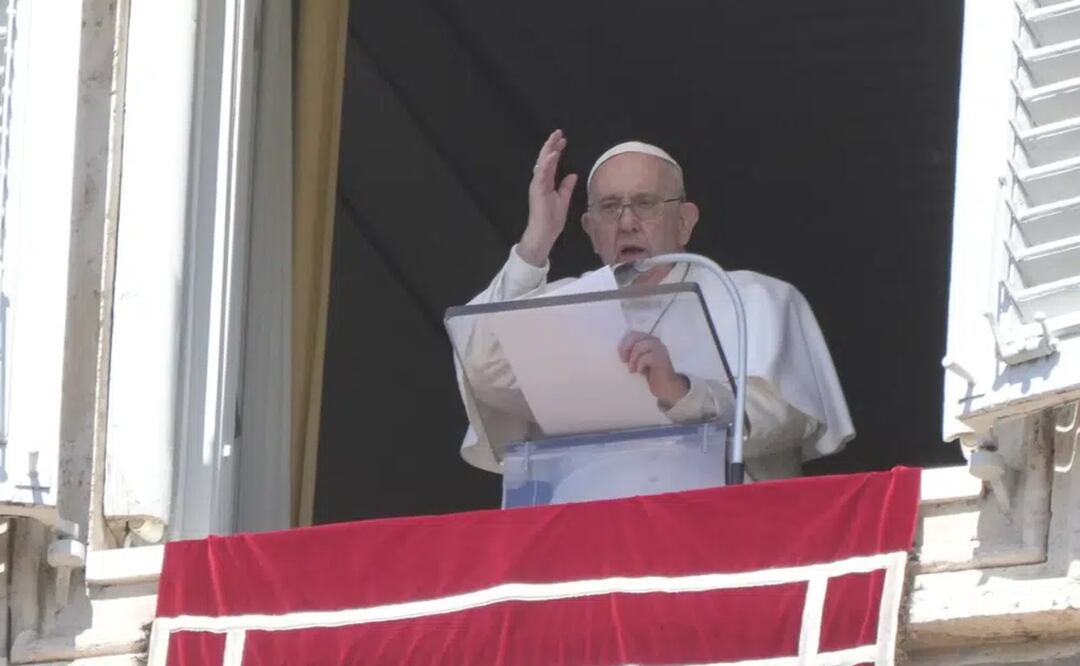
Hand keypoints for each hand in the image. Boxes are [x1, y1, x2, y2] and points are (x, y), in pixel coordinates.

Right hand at [518, 129, 577, 266]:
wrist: (544, 233)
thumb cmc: (552, 219)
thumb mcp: (563, 200)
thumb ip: (566, 187)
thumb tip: (573, 174)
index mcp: (546, 183)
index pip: (551, 163)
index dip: (556, 150)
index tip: (563, 140)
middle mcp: (541, 181)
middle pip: (545, 159)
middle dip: (551, 145)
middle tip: (558, 132)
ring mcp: (538, 185)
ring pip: (542, 163)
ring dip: (548, 150)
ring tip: (555, 138)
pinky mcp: (537, 190)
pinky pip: (542, 174)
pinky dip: (547, 163)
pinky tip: (552, 154)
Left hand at [618, 331, 689, 408]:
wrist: (665, 385)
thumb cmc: (650, 372)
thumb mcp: (638, 360)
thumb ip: (631, 352)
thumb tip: (619, 349)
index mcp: (649, 339)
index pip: (632, 333)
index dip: (624, 343)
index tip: (622, 356)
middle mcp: (655, 341)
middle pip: (634, 336)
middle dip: (625, 348)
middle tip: (624, 360)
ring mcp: (659, 349)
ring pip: (639, 346)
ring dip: (632, 359)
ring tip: (632, 369)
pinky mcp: (661, 358)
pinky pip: (645, 358)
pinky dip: (639, 365)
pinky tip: (640, 371)